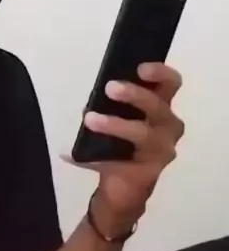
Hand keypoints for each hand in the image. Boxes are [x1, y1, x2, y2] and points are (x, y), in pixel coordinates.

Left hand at [66, 63, 183, 231]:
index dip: (160, 72)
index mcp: (161, 104)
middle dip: (134, 94)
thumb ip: (112, 103)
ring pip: (142, 133)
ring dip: (115, 124)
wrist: (124, 182)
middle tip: (110, 88)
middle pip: (158, 106)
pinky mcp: (151, 170)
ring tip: (90, 119)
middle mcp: (168, 124)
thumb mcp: (118, 114)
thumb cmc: (123, 137)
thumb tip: (90, 101)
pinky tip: (79, 155)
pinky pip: (124, 160)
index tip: (140, 68)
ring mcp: (163, 149)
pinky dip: (99, 157)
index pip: (170, 82)